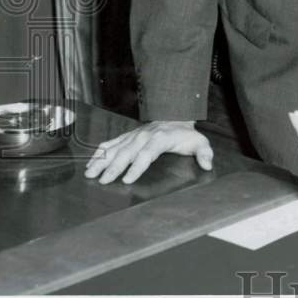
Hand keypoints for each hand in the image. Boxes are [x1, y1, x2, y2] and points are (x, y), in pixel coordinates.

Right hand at [84, 120, 211, 183]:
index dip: (137, 167)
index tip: (128, 178)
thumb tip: (207, 164)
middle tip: (103, 180)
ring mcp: (134, 136)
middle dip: (114, 167)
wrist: (175, 117)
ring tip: (90, 173)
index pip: (147, 154)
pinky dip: (100, 152)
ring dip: (102, 161)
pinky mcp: (127, 136)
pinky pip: (111, 143)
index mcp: (160, 139)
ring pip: (115, 148)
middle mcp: (144, 136)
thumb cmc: (186, 134)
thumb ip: (204, 153)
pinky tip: (91, 162)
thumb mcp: (200, 142)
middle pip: (127, 153)